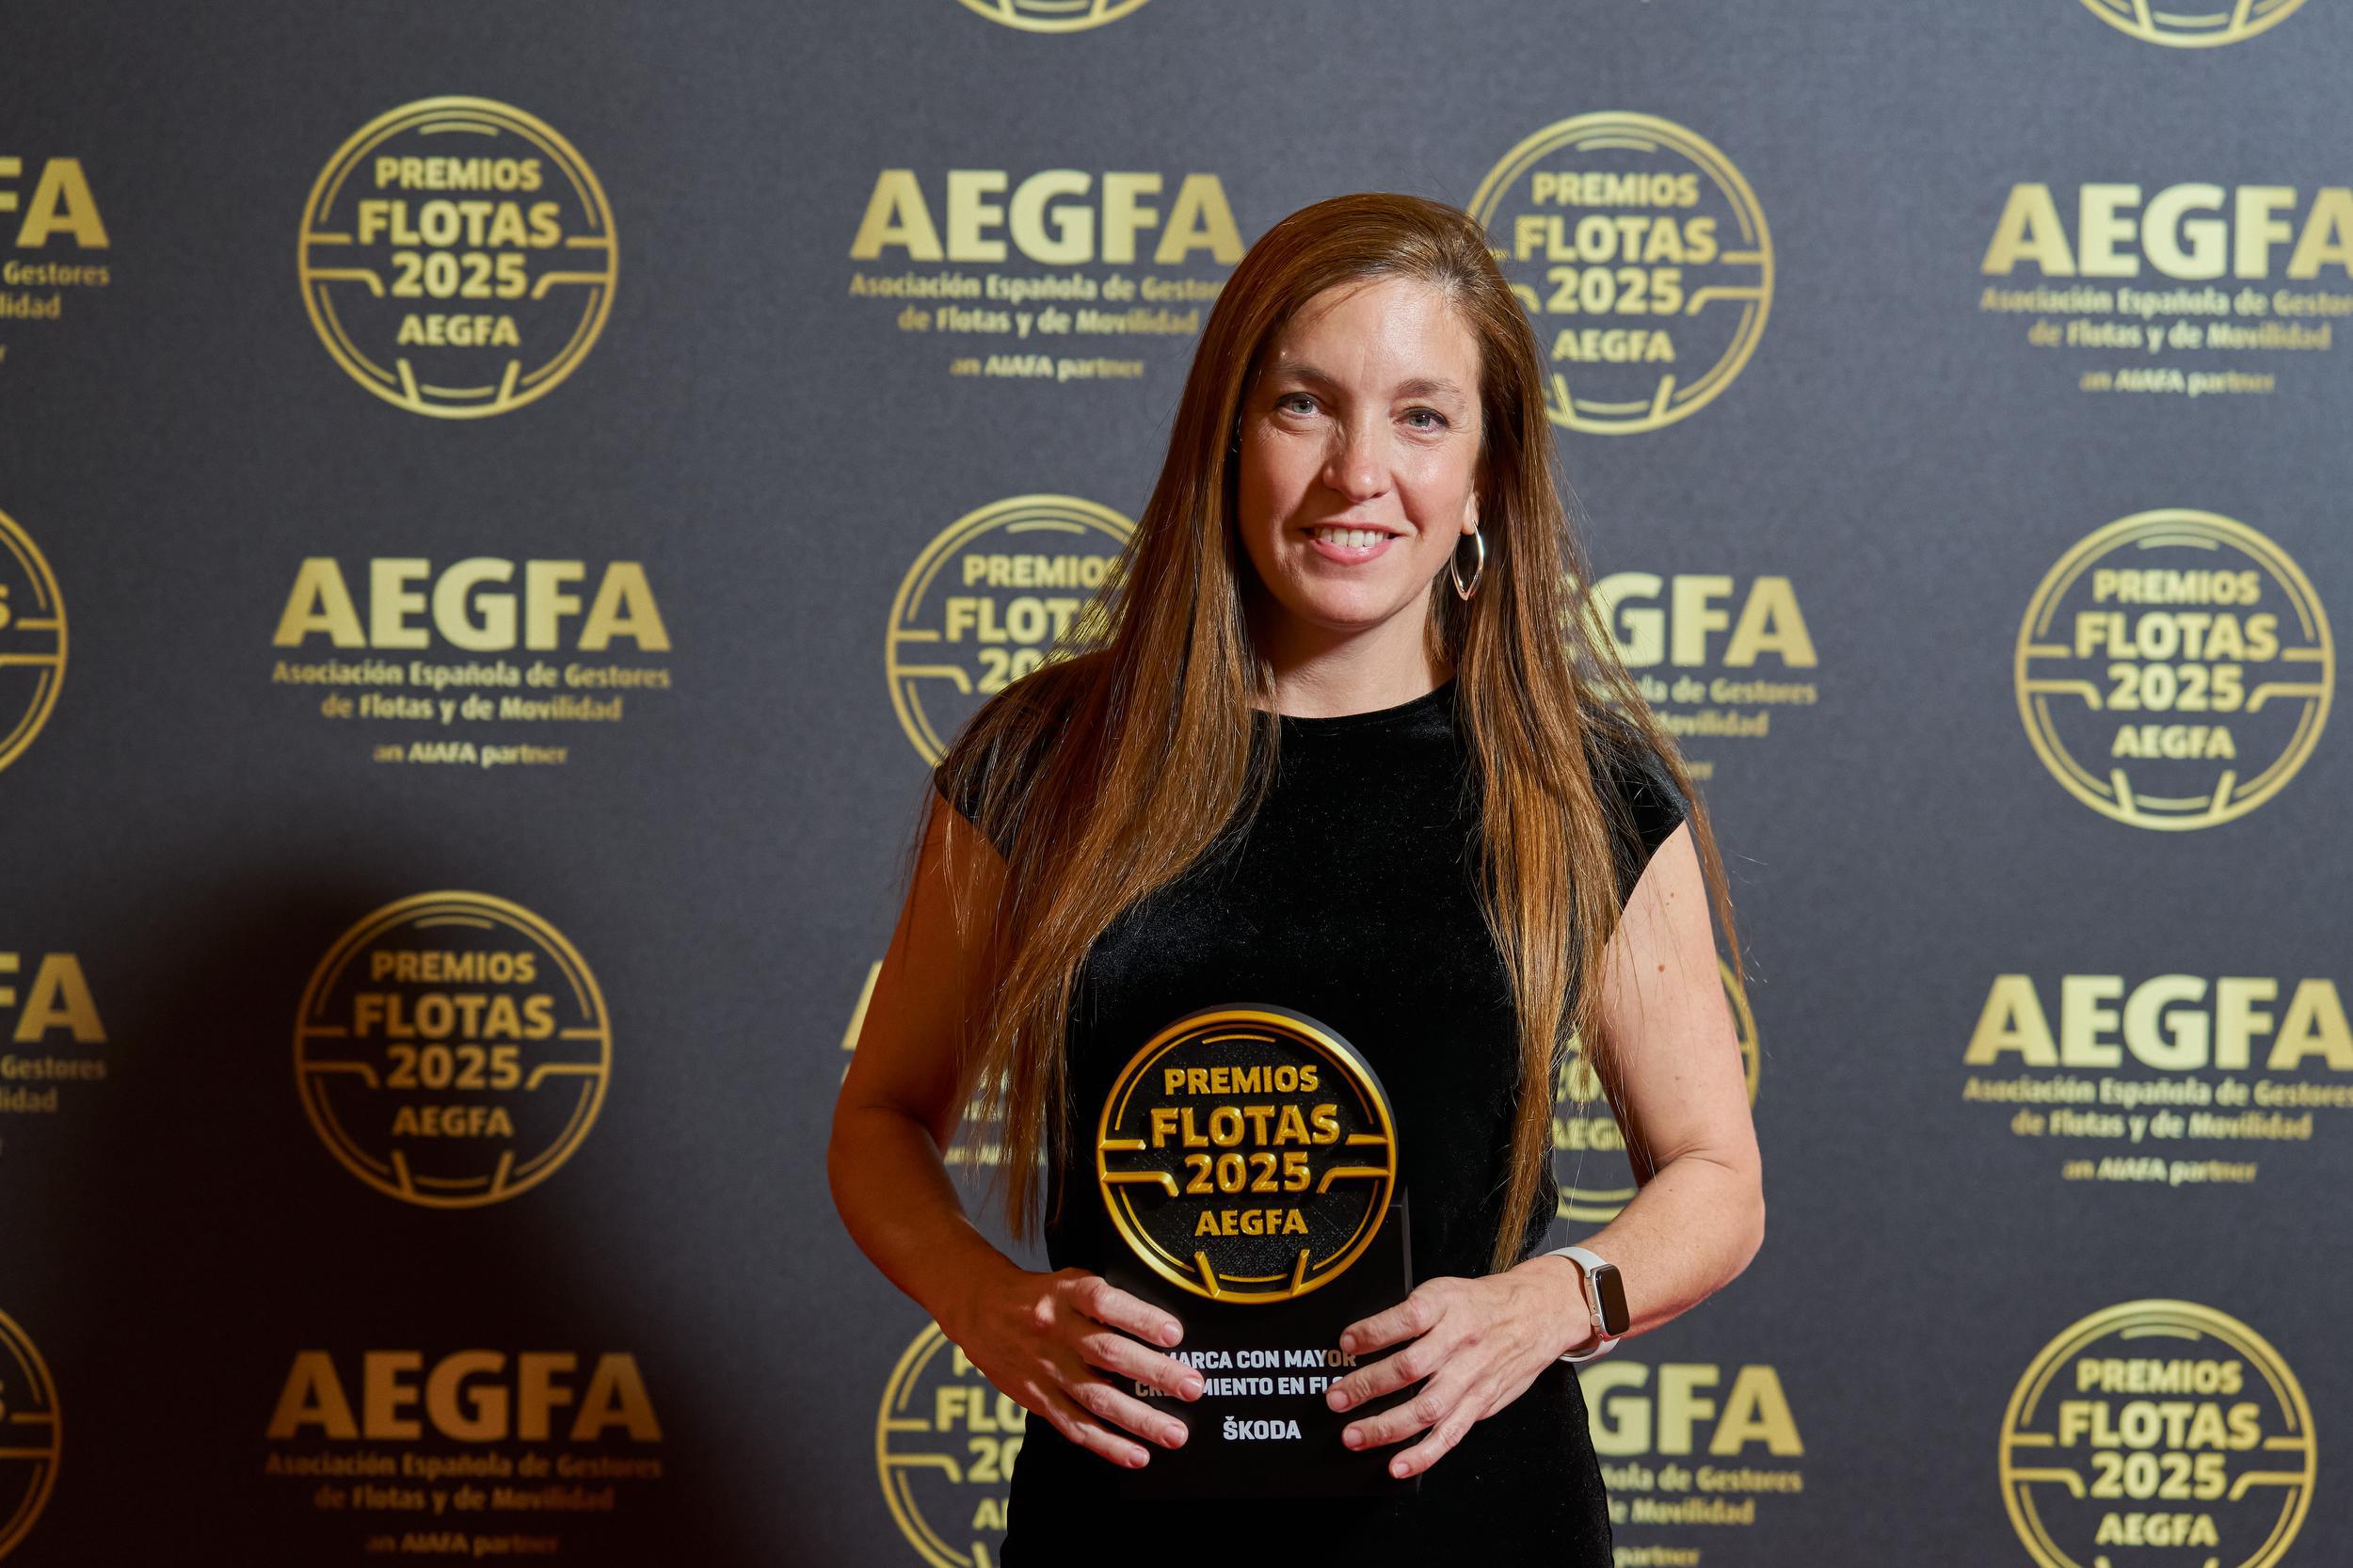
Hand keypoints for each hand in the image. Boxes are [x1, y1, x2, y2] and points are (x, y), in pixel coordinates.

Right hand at [940, 1264, 1204, 1469]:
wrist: (979, 1310)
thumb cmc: (1040, 1295)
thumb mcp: (1070, 1280)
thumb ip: (1107, 1301)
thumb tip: (1161, 1328)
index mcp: (1067, 1294)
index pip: (1105, 1303)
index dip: (1140, 1318)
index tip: (1174, 1333)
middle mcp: (1056, 1331)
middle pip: (1108, 1354)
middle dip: (1154, 1373)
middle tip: (1191, 1387)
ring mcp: (1045, 1368)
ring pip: (1096, 1398)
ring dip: (1139, 1419)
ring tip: (1174, 1433)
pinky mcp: (1037, 1398)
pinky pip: (1074, 1426)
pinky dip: (1107, 1444)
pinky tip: (1136, 1454)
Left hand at [1323, 1259, 1588, 1477]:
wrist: (1538, 1314)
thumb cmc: (1482, 1304)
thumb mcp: (1445, 1290)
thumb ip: (1409, 1313)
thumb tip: (1361, 1338)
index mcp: (1446, 1307)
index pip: (1406, 1319)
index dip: (1373, 1332)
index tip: (1346, 1343)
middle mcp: (1459, 1343)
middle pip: (1409, 1368)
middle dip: (1367, 1386)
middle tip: (1336, 1398)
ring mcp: (1471, 1376)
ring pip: (1427, 1408)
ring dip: (1386, 1426)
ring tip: (1354, 1436)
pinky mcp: (1482, 1403)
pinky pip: (1451, 1433)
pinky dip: (1424, 1454)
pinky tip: (1398, 1465)